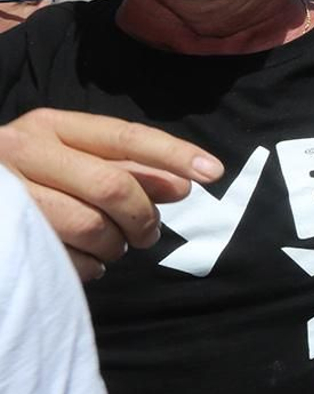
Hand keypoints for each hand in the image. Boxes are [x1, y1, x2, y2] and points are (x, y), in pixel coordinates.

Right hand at [0, 109, 222, 279]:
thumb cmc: (28, 176)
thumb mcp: (73, 160)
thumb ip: (128, 169)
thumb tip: (183, 185)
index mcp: (51, 126)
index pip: (126, 136)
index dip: (174, 154)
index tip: (214, 173)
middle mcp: (25, 150)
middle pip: (112, 186)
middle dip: (142, 217)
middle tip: (149, 235)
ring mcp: (9, 193)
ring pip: (89, 226)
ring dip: (115, 245)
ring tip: (113, 246)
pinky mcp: (4, 235)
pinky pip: (65, 259)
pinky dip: (89, 267)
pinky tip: (86, 260)